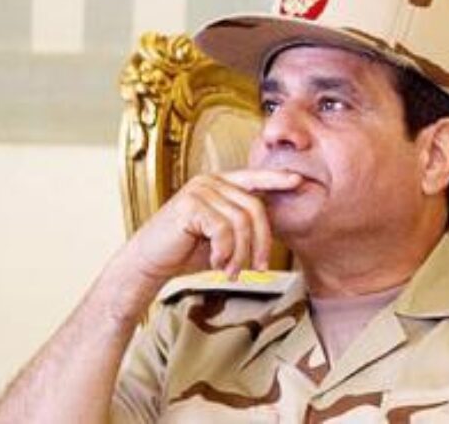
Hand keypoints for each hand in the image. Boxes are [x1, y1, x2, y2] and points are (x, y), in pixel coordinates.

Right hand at [124, 170, 301, 282]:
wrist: (150, 262)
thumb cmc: (187, 250)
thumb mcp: (222, 233)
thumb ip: (243, 222)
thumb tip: (273, 221)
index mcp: (220, 183)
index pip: (254, 178)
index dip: (277, 179)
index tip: (298, 181)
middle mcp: (210, 181)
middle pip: (254, 208)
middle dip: (261, 243)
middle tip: (258, 269)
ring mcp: (199, 190)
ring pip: (241, 223)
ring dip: (240, 254)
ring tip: (232, 271)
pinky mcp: (190, 205)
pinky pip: (223, 230)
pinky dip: (224, 252)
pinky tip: (217, 264)